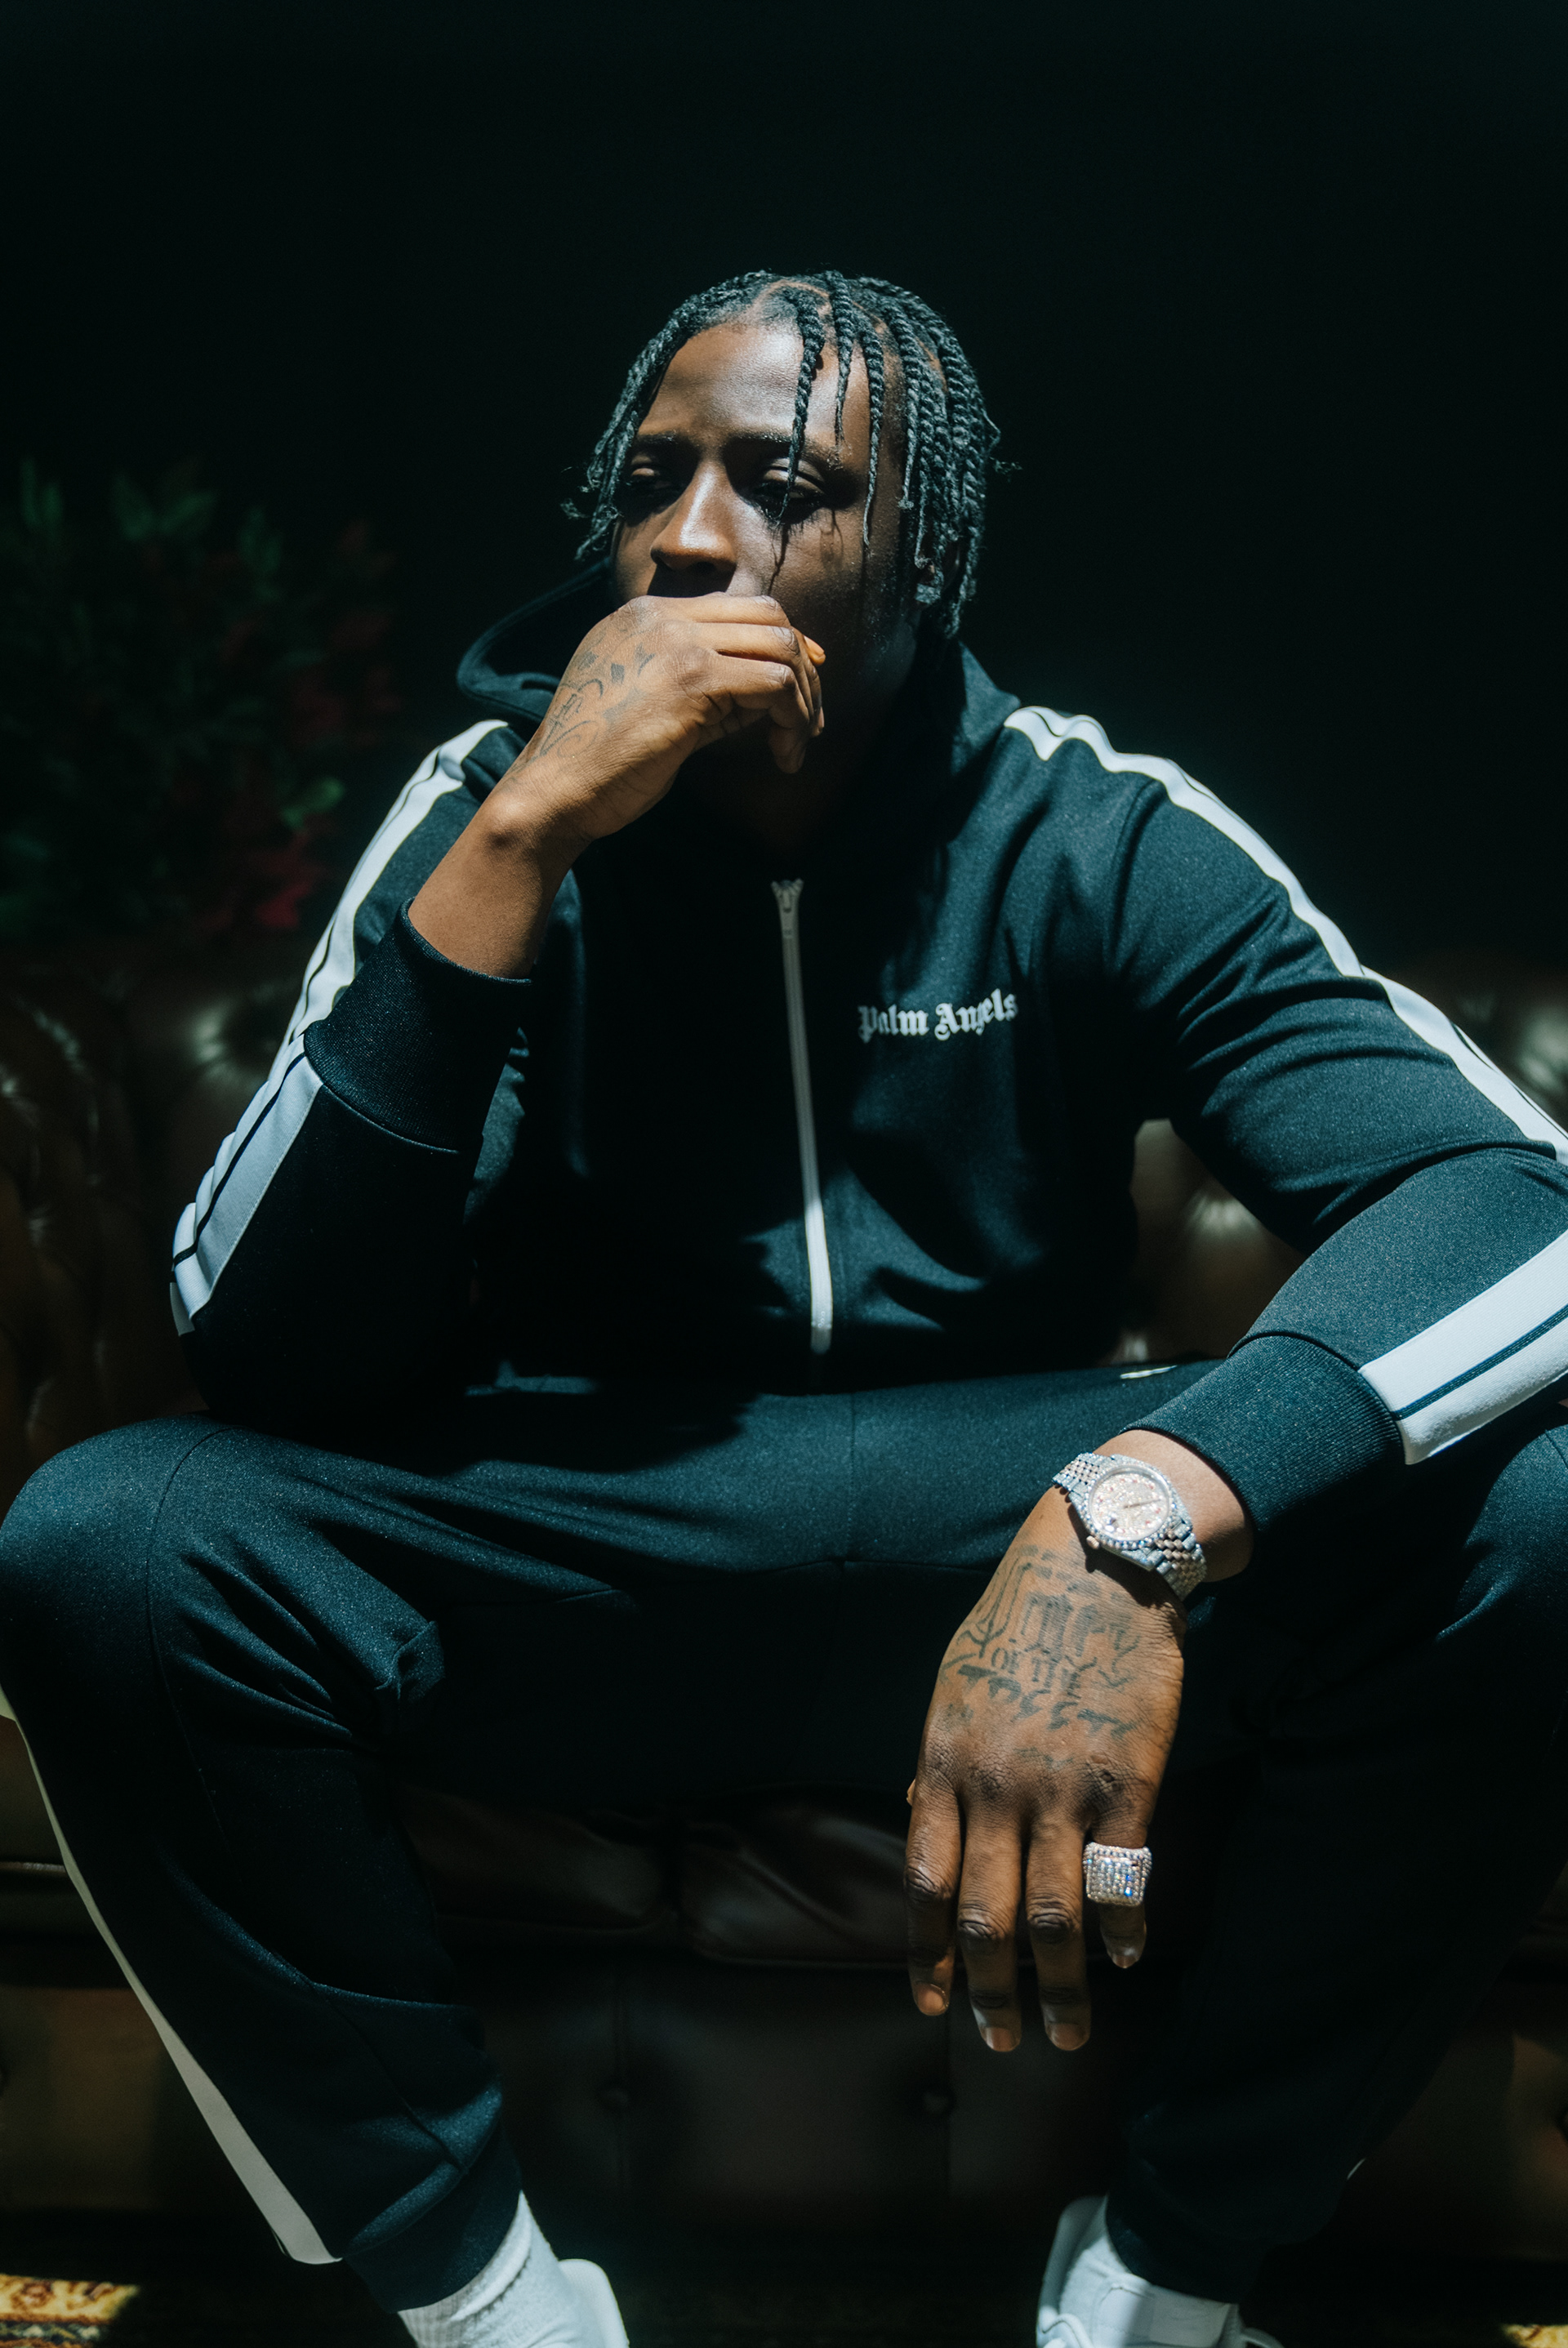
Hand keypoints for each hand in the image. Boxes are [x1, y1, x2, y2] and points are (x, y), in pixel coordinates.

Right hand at [409, 594, 823, 975]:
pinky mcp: (693, 681)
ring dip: (804, 699)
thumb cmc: (596, 764)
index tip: (803, 684)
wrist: (554, 789)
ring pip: (780, 648)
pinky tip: (785, 755)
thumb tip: (764, 693)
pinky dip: (794, 719)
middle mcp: (661, 618)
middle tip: (809, 720)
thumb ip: (700, 686)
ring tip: (797, 744)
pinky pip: (774, 684)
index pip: (737, 606)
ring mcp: (676, 644)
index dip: (783, 643)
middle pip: (768, 616)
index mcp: (643, 615)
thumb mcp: (648, 706)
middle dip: (803, 667)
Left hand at [904, 1489, 1185, 2054]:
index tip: (933, 2002)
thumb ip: (939, 1760)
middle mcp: (995, 1786)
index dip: (927, 1951)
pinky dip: (1123, 1928)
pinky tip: (1127, 1956)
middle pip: (986, 1914)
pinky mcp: (1127, 1783)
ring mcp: (1063, 1789)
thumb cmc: (1019, 1620)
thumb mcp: (953, 1683)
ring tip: (1069, 2031)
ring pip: (1054, 1915)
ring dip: (1060, 1985)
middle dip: (990, 1991)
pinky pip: (1122, 1877)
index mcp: (944, 1760)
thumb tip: (922, 1819)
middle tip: (1001, 2043)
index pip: (924, 1880)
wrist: (1095, 1564)